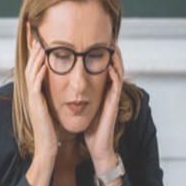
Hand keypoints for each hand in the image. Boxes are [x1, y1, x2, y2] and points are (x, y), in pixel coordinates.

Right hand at [24, 23, 56, 185]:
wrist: (49, 147)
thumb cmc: (52, 130)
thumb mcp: (51, 108)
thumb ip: (51, 96)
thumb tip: (58, 85)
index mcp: (36, 93)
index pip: (34, 67)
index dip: (35, 52)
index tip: (38, 38)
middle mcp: (32, 94)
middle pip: (29, 65)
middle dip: (32, 48)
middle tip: (35, 33)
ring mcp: (32, 99)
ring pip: (31, 72)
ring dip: (36, 57)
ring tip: (40, 43)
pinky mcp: (36, 104)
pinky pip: (35, 84)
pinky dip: (39, 72)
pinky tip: (43, 62)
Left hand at [84, 44, 123, 174]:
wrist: (97, 146)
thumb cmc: (91, 128)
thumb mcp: (83, 108)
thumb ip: (80, 96)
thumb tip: (67, 87)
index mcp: (102, 91)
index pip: (105, 68)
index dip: (102, 56)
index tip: (97, 43)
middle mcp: (109, 92)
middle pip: (115, 67)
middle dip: (113, 53)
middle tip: (109, 39)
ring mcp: (113, 97)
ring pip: (118, 73)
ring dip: (116, 60)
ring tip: (112, 48)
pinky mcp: (113, 104)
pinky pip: (116, 86)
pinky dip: (114, 75)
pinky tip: (109, 67)